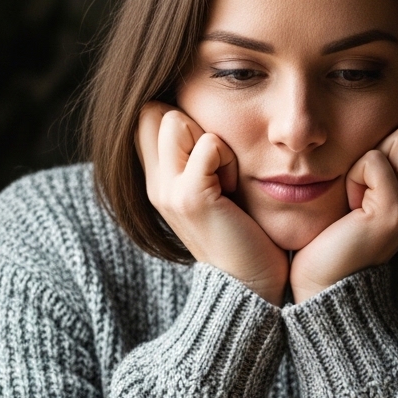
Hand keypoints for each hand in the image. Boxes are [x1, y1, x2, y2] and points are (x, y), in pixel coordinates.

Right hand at [136, 101, 287, 304]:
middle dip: (191, 122)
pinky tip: (233, 190)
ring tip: (226, 178)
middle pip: (153, 110)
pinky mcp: (189, 197)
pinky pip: (208, 144)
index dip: (180, 117)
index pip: (147, 115)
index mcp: (158, 181)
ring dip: (211, 139)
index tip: (209, 156)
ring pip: (175, 118)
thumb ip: (199, 159)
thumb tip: (204, 122)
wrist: (251, 286)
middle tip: (217, 165)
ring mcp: (167, 191)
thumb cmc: (244, 237)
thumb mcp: (214, 191)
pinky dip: (228, 158)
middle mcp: (154, 184)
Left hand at [289, 114, 397, 302]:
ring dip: (370, 156)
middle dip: (393, 138)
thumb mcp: (372, 183)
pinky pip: (375, 161)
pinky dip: (354, 175)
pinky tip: (351, 205)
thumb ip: (393, 155)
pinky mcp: (395, 213)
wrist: (326, 278)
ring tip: (360, 191)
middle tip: (370, 178)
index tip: (382, 168)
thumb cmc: (338, 227)